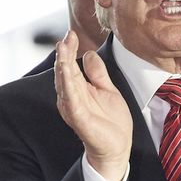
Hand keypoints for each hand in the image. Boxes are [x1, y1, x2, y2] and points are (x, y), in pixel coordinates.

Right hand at [55, 30, 131, 180]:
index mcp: (77, 89)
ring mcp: (73, 107)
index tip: (71, 33)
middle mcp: (70, 97)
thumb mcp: (107, 89)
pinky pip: (71, 99)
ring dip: (63, 64)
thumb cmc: (111, 122)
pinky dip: (67, 84)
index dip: (69, 50)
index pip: (70, 66)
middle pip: (64, 71)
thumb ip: (97, 73)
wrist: (117, 147)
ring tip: (63, 48)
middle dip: (64, 53)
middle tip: (66, 37)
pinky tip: (66, 71)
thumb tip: (88, 53)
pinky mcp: (78, 118)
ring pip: (64, 82)